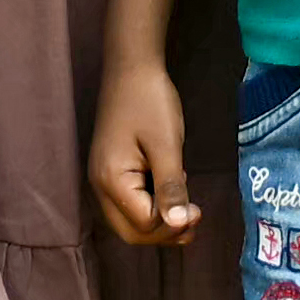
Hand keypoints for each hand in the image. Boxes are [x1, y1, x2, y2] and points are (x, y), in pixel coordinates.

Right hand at [91, 54, 204, 250]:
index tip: (198, 210)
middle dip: (165, 232)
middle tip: (195, 217)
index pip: (142, 224)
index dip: (172, 225)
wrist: (132, 67)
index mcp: (111, 180)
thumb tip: (178, 226)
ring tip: (188, 209)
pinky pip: (130, 203)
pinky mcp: (112, 171)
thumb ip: (171, 188)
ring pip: (130, 220)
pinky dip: (152, 207)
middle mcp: (100, 186)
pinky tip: (171, 193)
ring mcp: (103, 179)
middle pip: (132, 231)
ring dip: (159, 222)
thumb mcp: (166, 145)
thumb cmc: (150, 101)